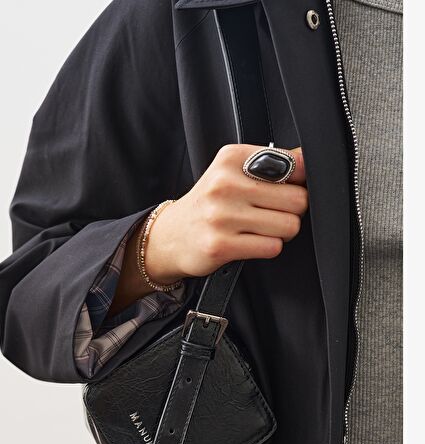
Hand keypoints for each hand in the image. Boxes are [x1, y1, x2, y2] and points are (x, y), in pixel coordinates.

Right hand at [145, 144, 307, 283]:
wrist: (172, 236)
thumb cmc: (210, 205)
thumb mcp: (232, 172)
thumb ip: (270, 164)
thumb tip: (309, 158)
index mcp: (231, 158)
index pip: (294, 165)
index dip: (298, 182)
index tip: (285, 189)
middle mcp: (225, 184)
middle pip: (298, 199)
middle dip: (292, 211)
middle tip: (271, 213)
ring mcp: (222, 216)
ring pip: (289, 226)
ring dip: (281, 232)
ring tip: (259, 229)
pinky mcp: (221, 245)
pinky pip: (272, 247)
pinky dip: (268, 247)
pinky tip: (250, 242)